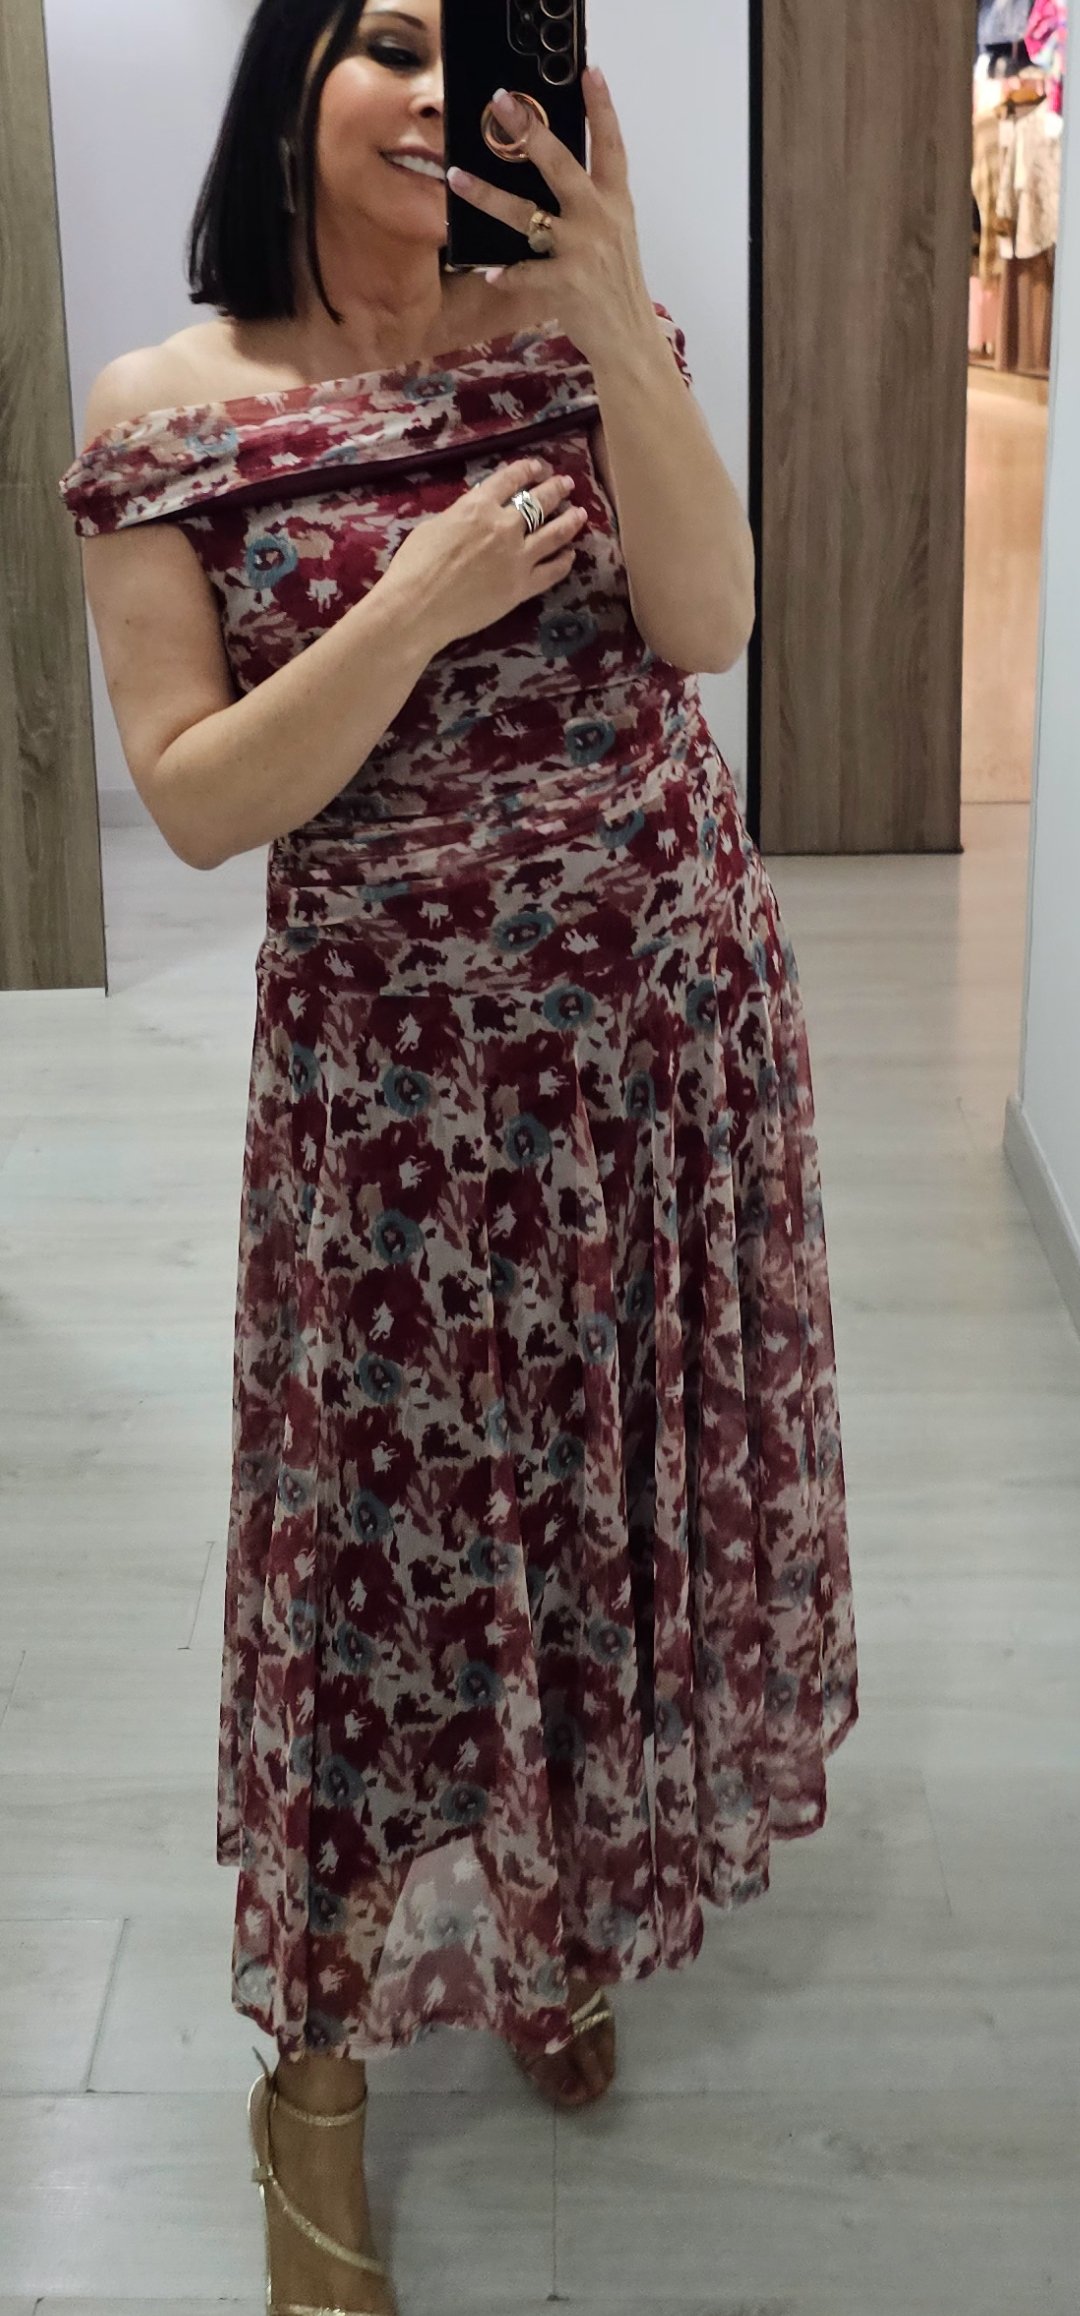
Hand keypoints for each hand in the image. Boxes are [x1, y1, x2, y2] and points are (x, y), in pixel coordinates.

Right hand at [386, 458, 588, 648]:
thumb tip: (473, 514)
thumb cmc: (414, 565)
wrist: (418, 606)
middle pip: (539, 502)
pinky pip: (552, 571)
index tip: (538, 467)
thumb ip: (461, 516)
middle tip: (567, 484)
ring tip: (579, 514)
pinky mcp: (522, 587)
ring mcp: (517, 557)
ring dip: (569, 521)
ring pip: (554, 533)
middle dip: (555, 489)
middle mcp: (504, 526)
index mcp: (478, 506)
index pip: (510, 480)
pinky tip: (570, 555)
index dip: (527, 470)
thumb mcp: (434, 525)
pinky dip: (564, 561)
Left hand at [445, 68, 655, 368]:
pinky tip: (487, 270)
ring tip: (457, 177)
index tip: (588, 71)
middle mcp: (600, 218)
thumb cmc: (614, 282)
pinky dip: (506, 273)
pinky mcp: (566, 284)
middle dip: (528, 132)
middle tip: (502, 103)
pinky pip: (525, 273)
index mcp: (615, 201)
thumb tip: (550, 166)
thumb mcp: (614, 232)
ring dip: (487, 196)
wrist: (628, 336)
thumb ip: (590, 200)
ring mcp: (581, 250)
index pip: (611, 145)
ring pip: (526, 214)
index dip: (602, 108)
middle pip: (561, 164)